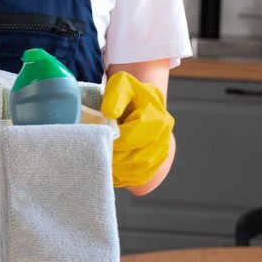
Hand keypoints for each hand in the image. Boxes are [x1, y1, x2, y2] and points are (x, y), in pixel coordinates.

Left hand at [101, 71, 174, 188]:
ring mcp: (163, 151)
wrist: (143, 101)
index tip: (100, 137)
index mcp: (157, 118)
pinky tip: (112, 170)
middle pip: (137, 156)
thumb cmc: (130, 92)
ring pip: (139, 170)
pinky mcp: (158, 162)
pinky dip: (125, 177)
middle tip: (98, 153)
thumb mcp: (121, 85)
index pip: (133, 137)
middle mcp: (164, 136)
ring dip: (119, 170)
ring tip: (103, 161)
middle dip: (114, 157)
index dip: (114, 141)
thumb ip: (115, 96)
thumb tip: (110, 114)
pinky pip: (141, 176)